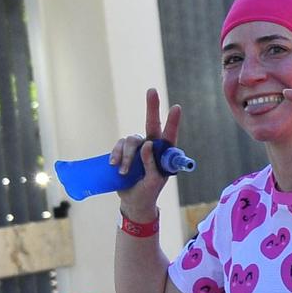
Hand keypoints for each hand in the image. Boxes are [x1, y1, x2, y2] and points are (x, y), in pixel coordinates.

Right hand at [110, 88, 181, 222]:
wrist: (134, 201)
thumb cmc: (149, 191)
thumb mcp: (154, 181)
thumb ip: (153, 164)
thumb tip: (147, 144)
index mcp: (165, 154)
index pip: (170, 135)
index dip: (173, 121)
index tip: (176, 107)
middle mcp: (152, 146)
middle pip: (151, 123)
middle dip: (152, 106)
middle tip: (152, 91)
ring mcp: (137, 147)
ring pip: (131, 140)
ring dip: (127, 156)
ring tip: (124, 172)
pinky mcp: (124, 152)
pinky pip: (119, 145)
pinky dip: (116, 154)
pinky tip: (114, 165)